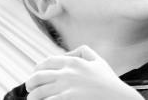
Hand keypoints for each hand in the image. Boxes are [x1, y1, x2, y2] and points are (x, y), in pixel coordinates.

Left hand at [24, 46, 140, 99]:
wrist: (118, 98)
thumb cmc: (109, 82)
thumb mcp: (98, 60)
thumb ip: (83, 52)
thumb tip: (67, 54)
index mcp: (72, 62)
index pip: (45, 63)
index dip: (36, 69)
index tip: (34, 75)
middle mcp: (66, 73)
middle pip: (38, 77)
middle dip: (30, 84)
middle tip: (30, 89)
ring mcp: (66, 87)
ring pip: (38, 92)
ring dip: (33, 97)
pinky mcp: (67, 99)